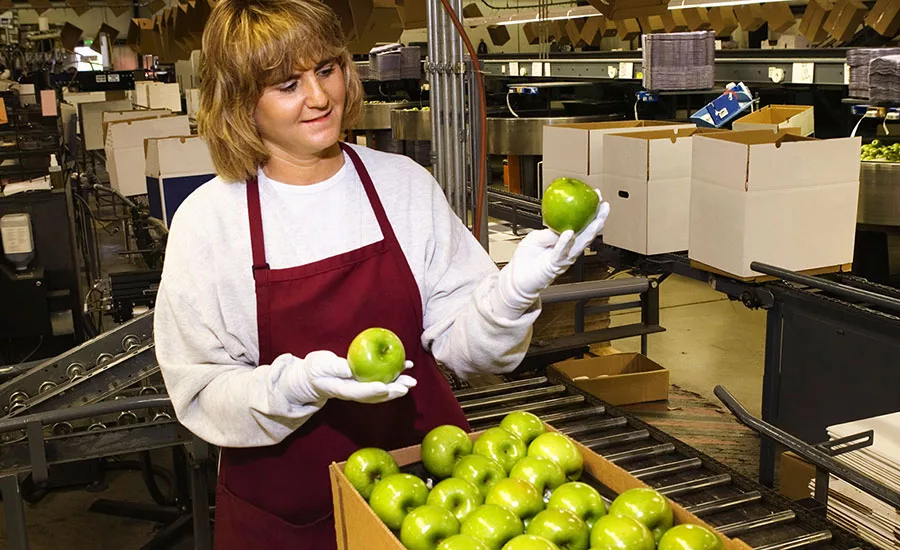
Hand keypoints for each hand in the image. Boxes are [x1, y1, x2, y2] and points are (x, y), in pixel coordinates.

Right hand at [291, 351, 416, 404]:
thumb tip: (348, 369)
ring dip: (397, 385)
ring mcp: (361, 389)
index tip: (383, 387)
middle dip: (392, 392)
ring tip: (411, 381)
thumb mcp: (321, 365)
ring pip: (381, 390)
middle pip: (375, 395)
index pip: (357, 391)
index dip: (371, 391)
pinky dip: (395, 375)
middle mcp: (354, 391)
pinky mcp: (365, 382)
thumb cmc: (316, 369)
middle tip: (406, 387)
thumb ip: (334, 367)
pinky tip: (406, 366)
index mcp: (341, 389)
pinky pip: (381, 380)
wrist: (315, 376)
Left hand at [493, 190, 609, 314]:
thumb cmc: (526, 259)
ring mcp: (564, 258)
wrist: (518, 279)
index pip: (580, 224)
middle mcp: (568, 249)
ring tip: (598, 219)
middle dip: (598, 220)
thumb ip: (548, 232)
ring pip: (580, 243)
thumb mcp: (535, 238)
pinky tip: (570, 233)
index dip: (590, 212)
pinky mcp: (555, 265)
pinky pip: (561, 252)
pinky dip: (565, 242)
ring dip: (590, 231)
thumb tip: (560, 226)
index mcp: (564, 240)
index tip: (596, 198)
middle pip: (587, 233)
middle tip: (605, 206)